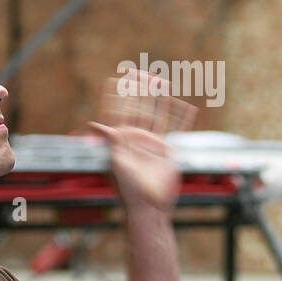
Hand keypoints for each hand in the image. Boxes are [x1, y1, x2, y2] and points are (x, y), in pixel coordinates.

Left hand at [88, 70, 196, 211]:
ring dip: (161, 99)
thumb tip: (93, 124)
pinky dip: (182, 118)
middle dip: (141, 91)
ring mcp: (152, 143)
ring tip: (163, 82)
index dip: (119, 95)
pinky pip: (176, 130)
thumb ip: (109, 141)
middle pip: (140, 108)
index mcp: (122, 139)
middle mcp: (137, 138)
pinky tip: (187, 107)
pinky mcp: (167, 151)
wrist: (147, 208)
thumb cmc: (127, 190)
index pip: (120, 111)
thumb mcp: (115, 163)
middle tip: (143, 72)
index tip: (119, 78)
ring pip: (158, 115)